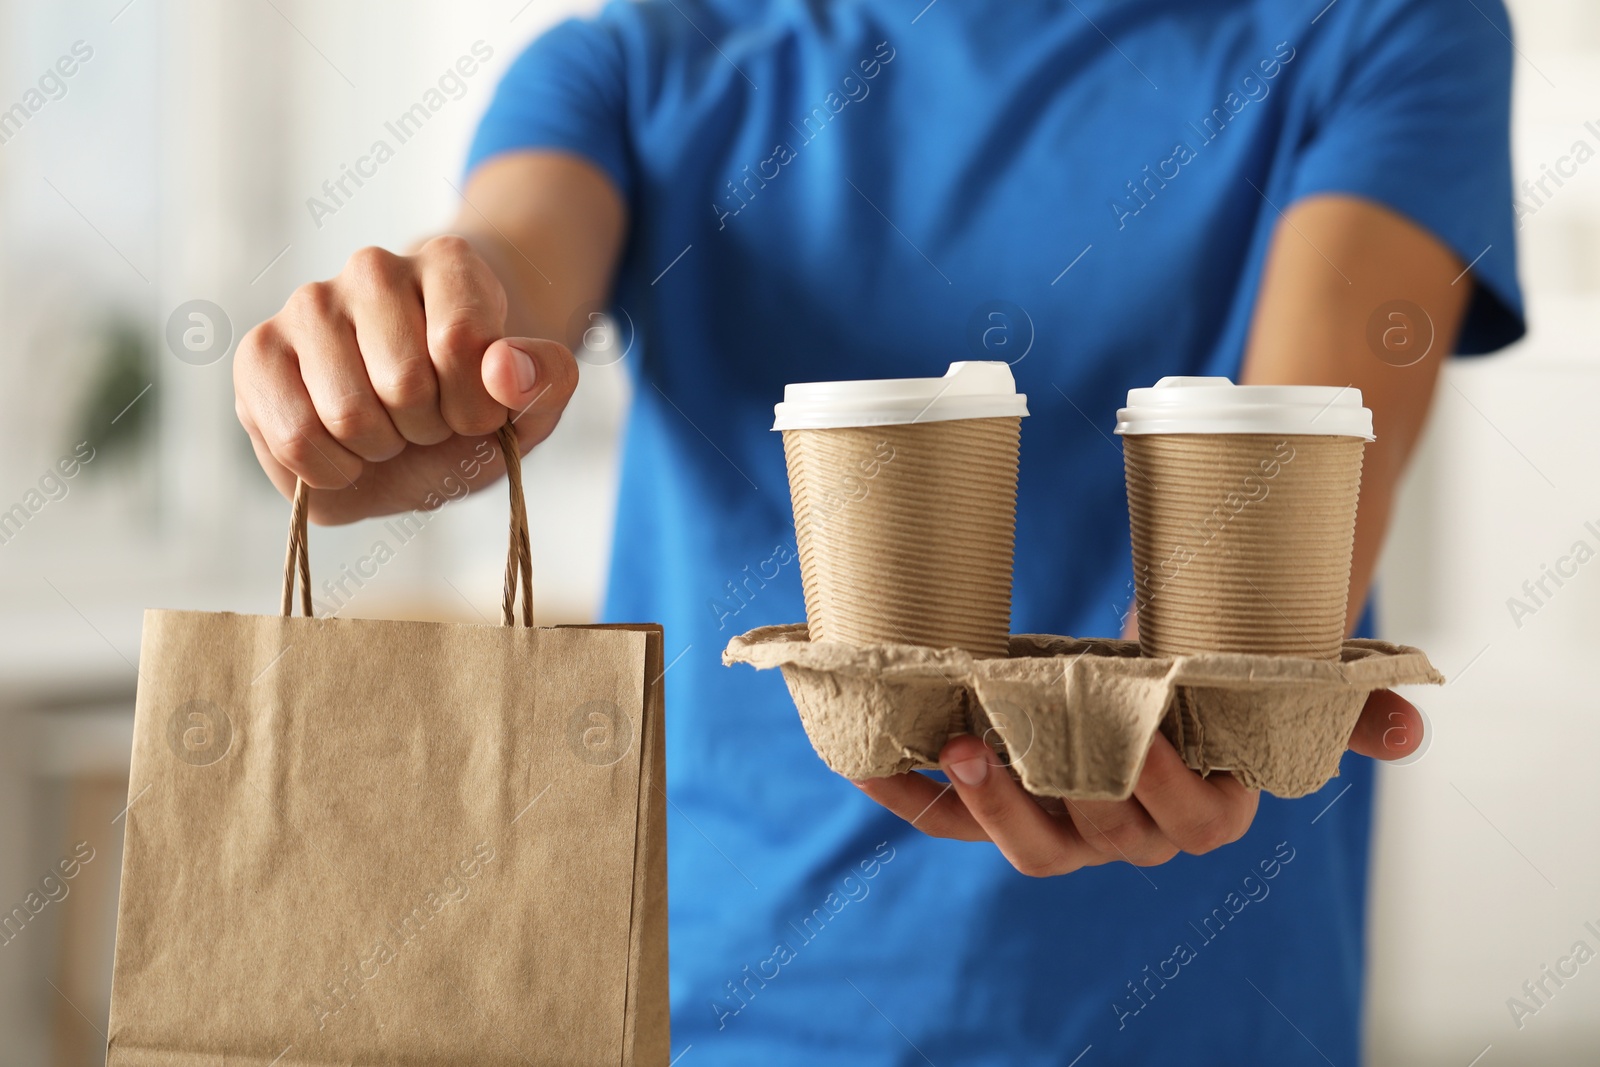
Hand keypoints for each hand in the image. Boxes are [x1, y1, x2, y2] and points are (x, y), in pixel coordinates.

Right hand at [234, 236, 578, 523]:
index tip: (480, 411)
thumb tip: (505, 369)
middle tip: (427, 421)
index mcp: (450, 264)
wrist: (419, 432)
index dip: (477, 407)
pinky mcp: (259, 352)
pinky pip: (292, 435)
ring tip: (387, 431)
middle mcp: (373, 268)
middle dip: (426, 429)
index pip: (462, 343)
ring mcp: (308, 305)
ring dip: (378, 449)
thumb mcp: (534, 404)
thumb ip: (547, 379)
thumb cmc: (476, 408)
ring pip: (346, 412)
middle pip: (403, 382)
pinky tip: (344, 451)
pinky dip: (328, 469)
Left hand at [854, 689, 1422, 876]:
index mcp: (1203, 813)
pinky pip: (949, 817)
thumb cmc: (1217, 678)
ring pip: (1018, 841)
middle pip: (1088, 840)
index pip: (1186, 820)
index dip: (1159, 782)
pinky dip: (906, 792)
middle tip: (1005, 740)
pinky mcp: (1000, 802)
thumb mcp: (1280, 685)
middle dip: (1045, 797)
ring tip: (947, 749)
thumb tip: (1412, 727)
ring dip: (975, 805)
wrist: (1158, 671)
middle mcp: (1129, 834)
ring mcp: (1060, 823)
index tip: (1139, 726)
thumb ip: (1346, 705)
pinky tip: (867, 756)